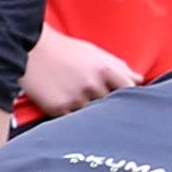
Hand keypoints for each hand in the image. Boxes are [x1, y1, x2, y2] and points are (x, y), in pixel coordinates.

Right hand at [18, 28, 139, 121]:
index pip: (129, 90)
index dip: (130, 97)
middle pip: (112, 106)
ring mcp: (76, 98)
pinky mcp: (59, 108)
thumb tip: (140, 80)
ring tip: (83, 103)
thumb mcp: (95, 53)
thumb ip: (120, 67)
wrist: (31, 51)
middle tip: (106, 106)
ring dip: (93, 114)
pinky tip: (70, 106)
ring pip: (94, 115)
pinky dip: (75, 118)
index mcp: (105, 69)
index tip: (129, 102)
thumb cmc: (66, 51)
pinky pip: (75, 120)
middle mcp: (92, 84)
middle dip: (110, 106)